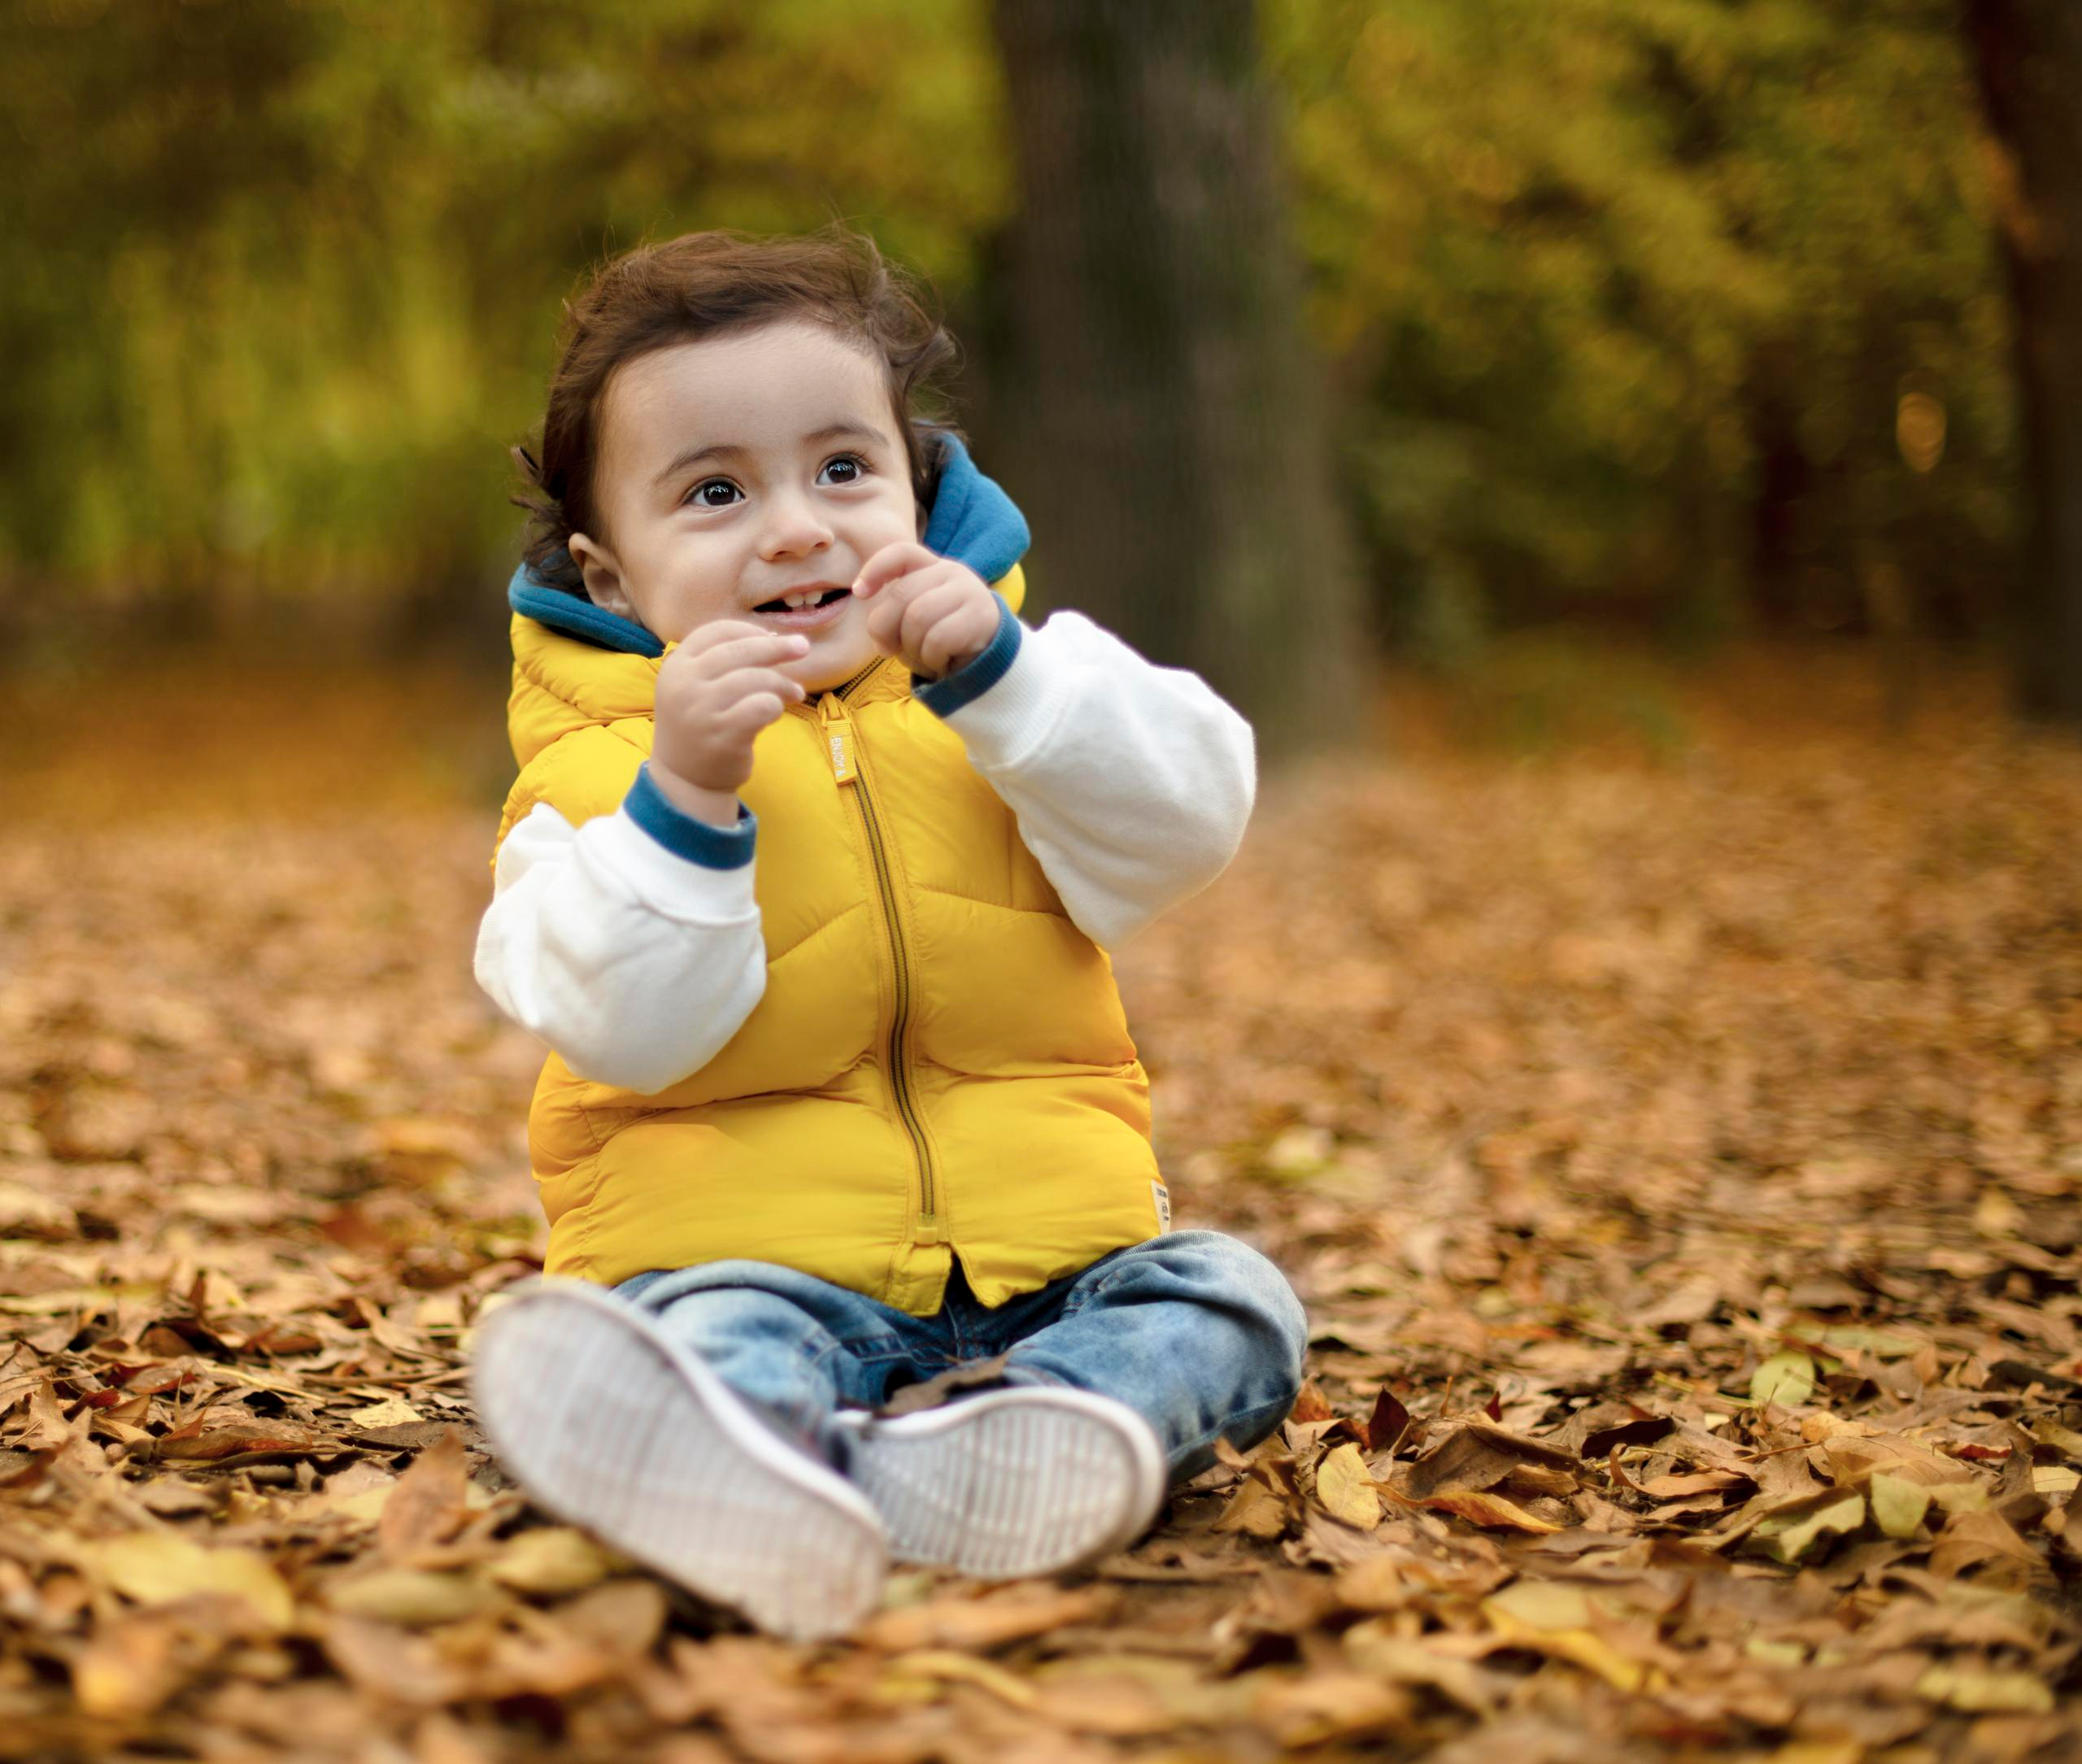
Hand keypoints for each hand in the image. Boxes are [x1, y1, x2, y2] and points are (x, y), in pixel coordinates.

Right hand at [650, 621, 808, 823]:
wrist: (685, 779)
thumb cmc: (701, 725)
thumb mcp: (696, 686)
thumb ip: (725, 662)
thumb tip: (777, 640)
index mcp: (676, 666)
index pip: (715, 631)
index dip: (748, 630)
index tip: (771, 637)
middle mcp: (684, 685)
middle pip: (740, 650)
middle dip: (777, 647)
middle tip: (803, 647)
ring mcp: (701, 711)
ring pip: (755, 678)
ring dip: (782, 683)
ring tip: (795, 693)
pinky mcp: (722, 736)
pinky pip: (762, 706)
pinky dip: (776, 705)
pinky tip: (777, 712)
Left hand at [853, 543, 999, 678]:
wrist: (990, 661)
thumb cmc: (943, 641)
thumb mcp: (914, 622)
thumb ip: (894, 616)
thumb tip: (880, 635)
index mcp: (931, 567)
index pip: (901, 553)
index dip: (876, 569)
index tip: (859, 592)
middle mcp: (952, 572)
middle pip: (901, 594)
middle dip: (885, 629)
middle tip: (889, 651)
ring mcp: (969, 591)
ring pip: (917, 618)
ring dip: (911, 648)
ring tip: (923, 657)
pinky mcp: (981, 616)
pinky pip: (937, 640)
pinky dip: (931, 659)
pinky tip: (942, 663)